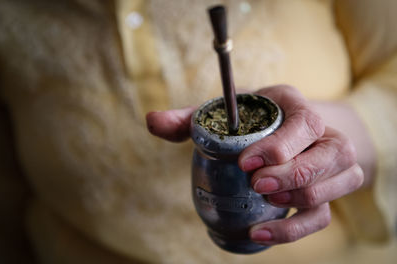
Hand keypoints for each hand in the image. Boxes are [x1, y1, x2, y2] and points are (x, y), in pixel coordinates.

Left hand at [146, 85, 363, 245]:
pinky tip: (262, 233)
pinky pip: (325, 214)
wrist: (285, 127)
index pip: (303, 124)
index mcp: (296, 106)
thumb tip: (152, 121)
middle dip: (292, 174)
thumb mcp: (226, 111)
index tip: (245, 164)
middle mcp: (324, 132)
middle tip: (256, 185)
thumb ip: (190, 118)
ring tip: (265, 200)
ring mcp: (333, 163)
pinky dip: (297, 229)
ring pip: (337, 184)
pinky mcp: (330, 190)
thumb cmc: (253, 119)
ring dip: (302, 197)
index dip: (279, 146)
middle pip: (328, 154)